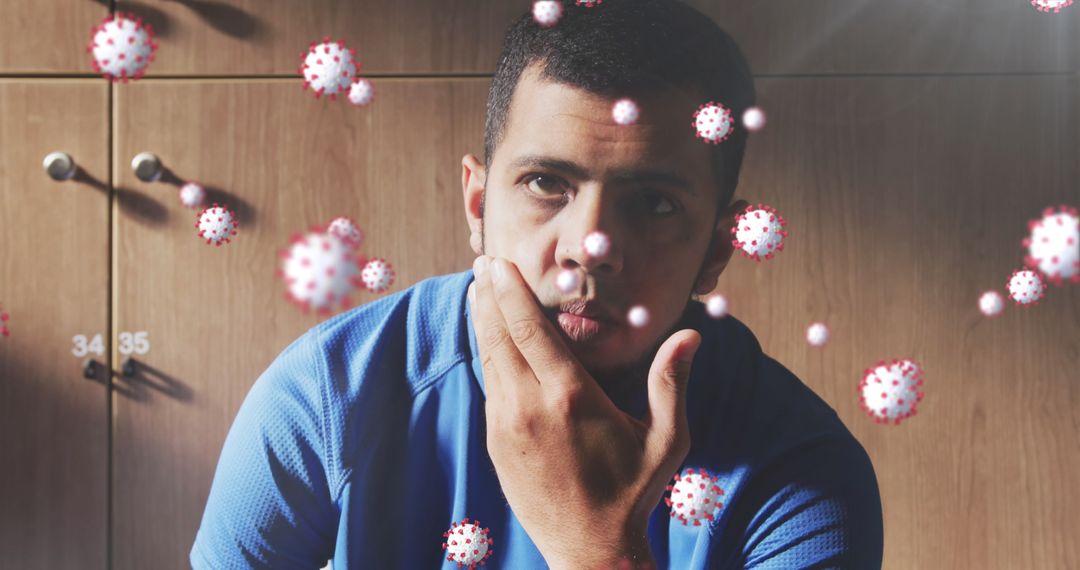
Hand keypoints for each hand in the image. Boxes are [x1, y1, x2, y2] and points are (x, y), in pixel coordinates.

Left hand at [468, 255, 701, 569]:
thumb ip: (671, 383)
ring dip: (482, 320)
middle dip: (487, 294)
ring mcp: (506, 425)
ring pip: (488, 358)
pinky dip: (488, 354)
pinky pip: (490, 386)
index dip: (510, 291)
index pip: (530, 328)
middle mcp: (529, 406)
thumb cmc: (632, 493)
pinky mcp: (496, 443)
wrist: (590, 550)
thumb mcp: (664, 440)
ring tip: (478, 289)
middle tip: (482, 260)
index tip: (499, 262)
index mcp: (569, 397)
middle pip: (498, 335)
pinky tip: (490, 339)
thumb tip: (690, 332)